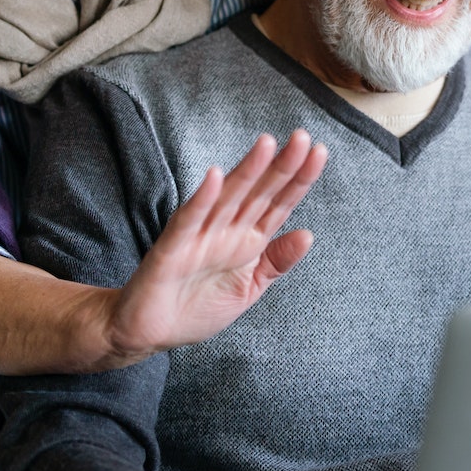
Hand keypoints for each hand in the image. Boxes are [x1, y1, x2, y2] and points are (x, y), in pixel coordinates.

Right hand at [97, 132, 327, 364]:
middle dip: (281, 166)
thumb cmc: (197, 308)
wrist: (150, 333)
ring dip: (247, 171)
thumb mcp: (249, 289)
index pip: (278, 204)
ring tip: (267, 145)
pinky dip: (202, 200)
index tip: (320, 152)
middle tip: (303, 137)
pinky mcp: (172, 249)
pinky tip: (215, 178)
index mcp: (248, 240)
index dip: (299, 179)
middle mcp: (226, 231)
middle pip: (258, 193)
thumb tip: (308, 235)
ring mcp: (199, 236)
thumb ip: (275, 262)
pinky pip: (188, 221)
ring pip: (228, 198)